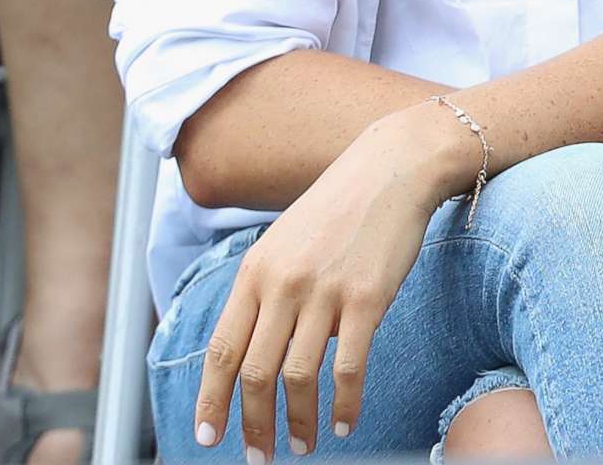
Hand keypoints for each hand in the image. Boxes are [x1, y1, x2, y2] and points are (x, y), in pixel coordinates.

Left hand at [194, 104, 472, 459]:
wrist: (393, 168)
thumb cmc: (340, 207)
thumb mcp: (284, 241)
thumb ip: (266, 291)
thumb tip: (256, 350)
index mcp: (255, 272)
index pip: (220, 351)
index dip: (211, 400)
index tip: (208, 436)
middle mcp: (282, 285)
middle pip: (255, 374)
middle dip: (253, 425)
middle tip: (259, 456)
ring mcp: (325, 292)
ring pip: (298, 377)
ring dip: (297, 422)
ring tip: (304, 445)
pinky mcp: (368, 298)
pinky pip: (349, 367)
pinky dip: (345, 404)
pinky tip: (345, 423)